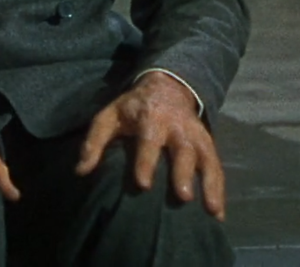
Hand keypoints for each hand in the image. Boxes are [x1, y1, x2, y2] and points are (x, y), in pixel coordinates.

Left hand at [76, 71, 224, 219]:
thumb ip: (94, 142)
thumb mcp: (108, 116)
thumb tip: (80, 171)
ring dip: (210, 184)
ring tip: (211, 209)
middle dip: (182, 173)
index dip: (146, 162)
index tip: (144, 184)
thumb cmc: (132, 108)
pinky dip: (219, 189)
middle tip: (183, 197)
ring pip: (206, 159)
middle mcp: (176, 127)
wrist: (166, 86)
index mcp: (149, 118)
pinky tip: (218, 214)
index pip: (148, 141)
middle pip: (182, 150)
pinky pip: (216, 166)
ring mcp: (194, 135)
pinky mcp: (207, 143)